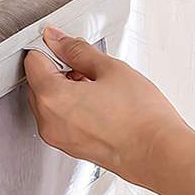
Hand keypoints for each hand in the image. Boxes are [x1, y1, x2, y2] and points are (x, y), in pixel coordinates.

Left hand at [25, 26, 190, 187]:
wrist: (161, 155)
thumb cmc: (142, 118)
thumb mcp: (110, 69)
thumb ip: (77, 50)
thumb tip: (58, 39)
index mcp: (51, 97)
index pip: (33, 61)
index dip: (50, 49)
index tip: (66, 47)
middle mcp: (48, 121)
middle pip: (38, 82)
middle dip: (58, 70)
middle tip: (89, 69)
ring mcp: (57, 137)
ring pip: (49, 101)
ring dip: (65, 89)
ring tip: (98, 89)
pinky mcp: (70, 148)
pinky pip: (60, 119)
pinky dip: (71, 108)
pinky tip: (98, 105)